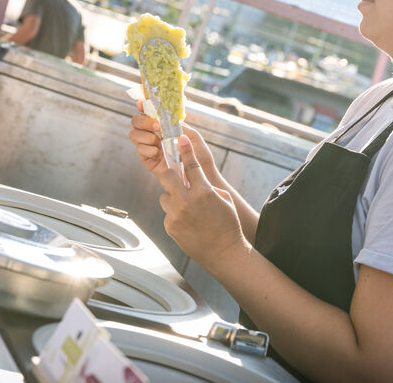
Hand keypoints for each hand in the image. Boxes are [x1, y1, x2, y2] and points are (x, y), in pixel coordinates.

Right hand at [129, 101, 220, 181]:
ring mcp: (150, 147)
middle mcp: (155, 134)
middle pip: (137, 121)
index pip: (149, 112)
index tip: (143, 104)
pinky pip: (140, 151)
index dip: (143, 106)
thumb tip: (164, 113)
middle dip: (144, 121)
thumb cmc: (200, 155)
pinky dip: (147, 149)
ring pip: (134, 135)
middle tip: (158, 126)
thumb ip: (177, 124)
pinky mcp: (149, 161)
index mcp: (165, 126)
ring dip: (145, 136)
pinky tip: (158, 153)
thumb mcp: (192, 135)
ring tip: (158, 142)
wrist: (201, 176)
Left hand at [157, 135, 248, 271]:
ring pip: (165, 196)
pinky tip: (187, 223)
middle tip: (171, 174)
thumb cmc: (228, 226)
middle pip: (167, 176)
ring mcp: (176, 215)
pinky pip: (168, 213)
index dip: (185, 149)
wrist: (224, 253)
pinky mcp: (170, 226)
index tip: (179, 138)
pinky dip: (175, 214)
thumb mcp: (224, 200)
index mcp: (204, 192)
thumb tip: (196, 181)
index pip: (191, 165)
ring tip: (185, 208)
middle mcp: (187, 201)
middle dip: (168, 172)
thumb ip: (208, 188)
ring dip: (172, 198)